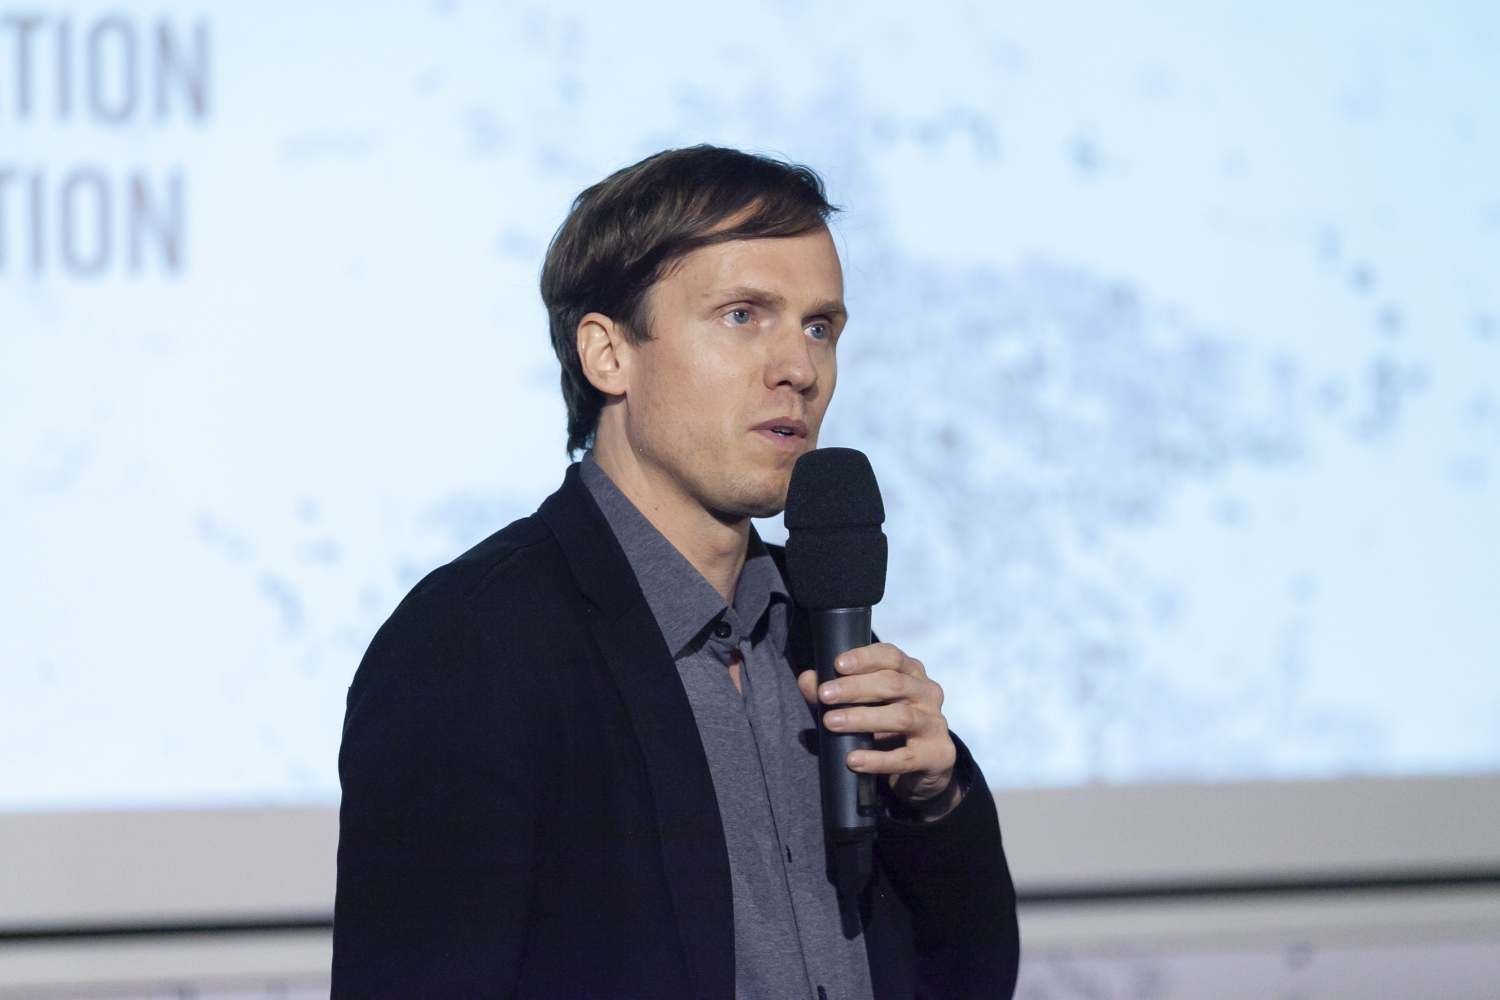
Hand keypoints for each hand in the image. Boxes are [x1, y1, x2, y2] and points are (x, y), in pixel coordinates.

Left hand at [797, 642, 960, 819]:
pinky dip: (877, 759)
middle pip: (894, 683)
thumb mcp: (861, 706)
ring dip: (863, 718)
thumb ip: (835, 693)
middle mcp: (927, 693)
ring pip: (901, 717)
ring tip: (832, 722)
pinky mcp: (937, 755)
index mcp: (911, 673)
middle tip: (824, 694)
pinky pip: (905, 757)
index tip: (837, 664)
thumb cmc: (886, 728)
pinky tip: (854, 759)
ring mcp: (935, 724)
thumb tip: (807, 680)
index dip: (865, 657)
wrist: (923, 768)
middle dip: (855, 688)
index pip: (891, 656)